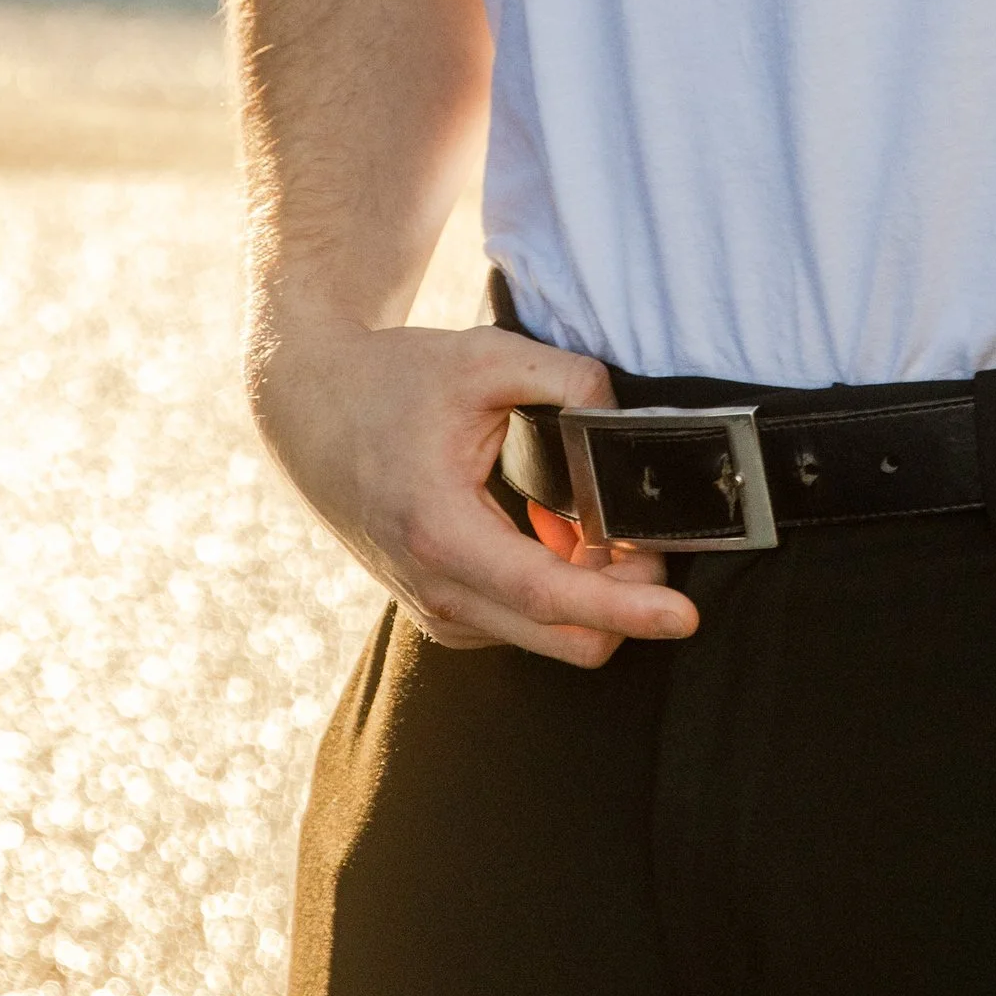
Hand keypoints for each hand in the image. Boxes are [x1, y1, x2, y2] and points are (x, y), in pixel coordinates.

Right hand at [249, 309, 699, 667]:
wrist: (313, 407)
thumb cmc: (396, 380)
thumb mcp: (486, 357)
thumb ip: (568, 382)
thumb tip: (624, 426)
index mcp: (440, 533)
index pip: (550, 595)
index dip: (624, 609)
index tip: (683, 615)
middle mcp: (435, 590)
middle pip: (561, 637)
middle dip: (624, 601)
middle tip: (649, 538)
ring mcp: (434, 609)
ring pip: (546, 635)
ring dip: (591, 593)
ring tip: (592, 518)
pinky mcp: (439, 610)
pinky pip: (520, 622)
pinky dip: (557, 590)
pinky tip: (554, 530)